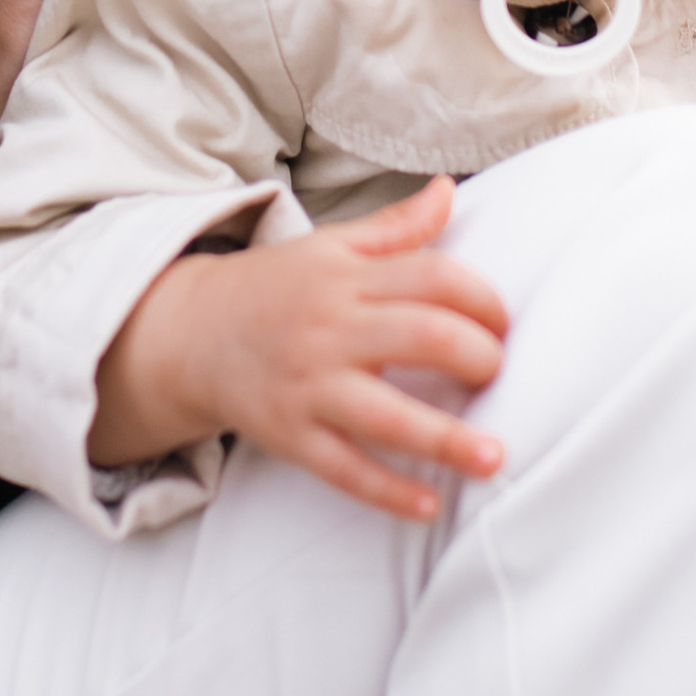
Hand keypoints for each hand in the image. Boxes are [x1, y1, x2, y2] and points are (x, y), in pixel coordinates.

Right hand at [91, 175, 509, 524]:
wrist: (190, 334)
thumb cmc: (276, 288)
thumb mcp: (331, 247)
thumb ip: (395, 227)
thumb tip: (448, 189)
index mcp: (348, 278)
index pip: (433, 277)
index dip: (484, 300)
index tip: (505, 324)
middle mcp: (331, 330)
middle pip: (423, 338)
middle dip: (478, 359)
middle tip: (499, 375)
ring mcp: (310, 387)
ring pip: (387, 417)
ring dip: (447, 441)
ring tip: (494, 459)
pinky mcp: (290, 435)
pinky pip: (345, 470)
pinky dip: (388, 492)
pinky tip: (430, 506)